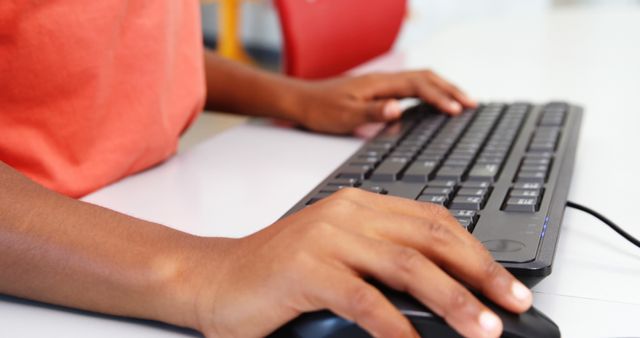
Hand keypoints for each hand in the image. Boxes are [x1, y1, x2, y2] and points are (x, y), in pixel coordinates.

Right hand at [189, 189, 531, 337]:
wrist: (217, 277)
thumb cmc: (278, 271)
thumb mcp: (339, 254)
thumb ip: (384, 259)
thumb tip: (444, 288)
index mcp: (360, 205)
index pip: (435, 222)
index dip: (478, 253)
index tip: (507, 284)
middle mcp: (348, 213)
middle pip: (432, 239)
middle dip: (482, 274)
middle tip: (514, 304)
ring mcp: (327, 238)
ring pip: (409, 267)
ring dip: (454, 302)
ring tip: (483, 329)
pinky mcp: (307, 270)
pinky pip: (367, 301)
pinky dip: (398, 328)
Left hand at [290, 70, 476, 133]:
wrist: (302, 101)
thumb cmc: (322, 109)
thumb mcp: (345, 116)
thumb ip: (372, 112)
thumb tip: (398, 109)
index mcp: (380, 84)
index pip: (418, 86)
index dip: (439, 97)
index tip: (456, 110)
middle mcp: (384, 80)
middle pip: (425, 78)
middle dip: (450, 90)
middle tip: (472, 104)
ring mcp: (382, 84)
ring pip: (420, 81)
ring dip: (442, 89)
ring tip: (461, 102)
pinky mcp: (379, 90)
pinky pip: (411, 87)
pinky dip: (428, 93)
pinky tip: (433, 103)